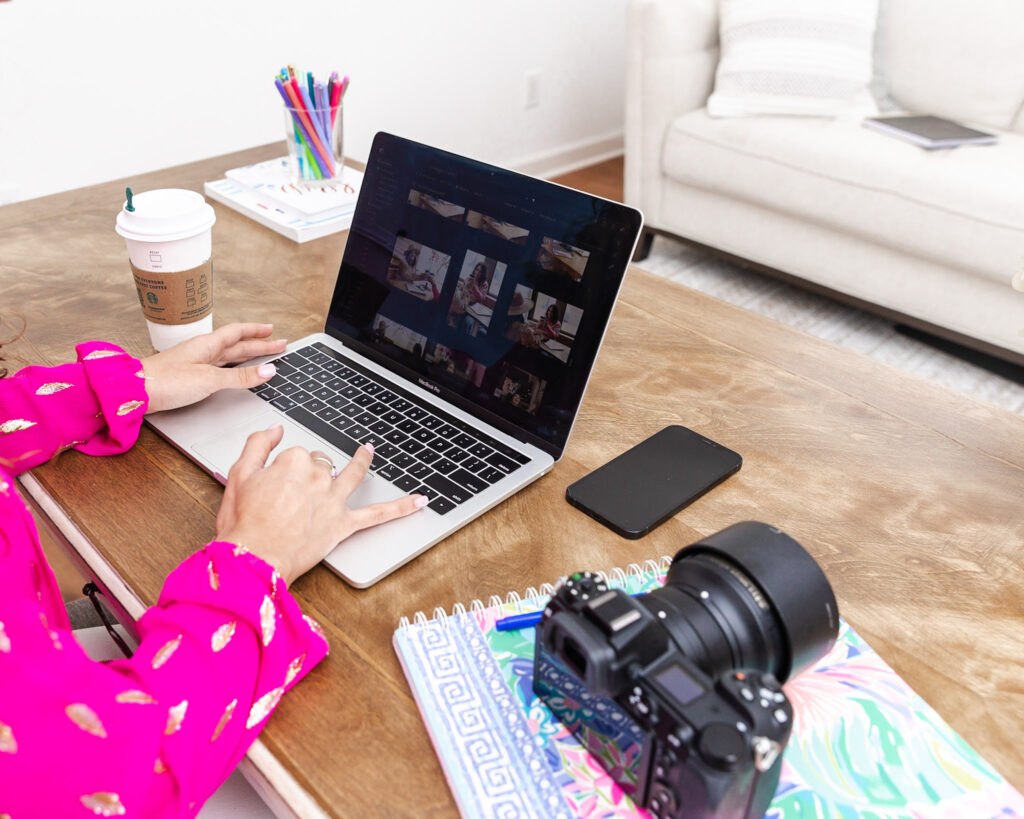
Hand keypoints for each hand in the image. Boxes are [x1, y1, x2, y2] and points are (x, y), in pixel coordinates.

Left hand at [141, 323, 286, 413]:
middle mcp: (203, 351)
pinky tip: (236, 372)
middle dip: (259, 345)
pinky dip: (234, 369)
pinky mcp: (190, 376)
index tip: (272, 330)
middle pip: (237, 345)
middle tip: (278, 345)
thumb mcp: (210, 379)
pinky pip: (220, 368)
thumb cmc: (166, 381)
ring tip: (263, 356)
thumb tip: (268, 371)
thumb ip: (240, 377)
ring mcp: (196, 363)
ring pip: (228, 356)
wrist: (135, 392)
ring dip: (247, 356)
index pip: (238, 333)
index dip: (256, 331)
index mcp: (208, 345)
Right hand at [215, 426, 427, 584]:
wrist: (254, 559)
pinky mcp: (343, 524)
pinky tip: (419, 501)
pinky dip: (401, 507)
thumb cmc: (243, 523)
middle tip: (293, 496)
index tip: (276, 484)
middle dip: (311, 475)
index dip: (286, 470)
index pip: (296, 456)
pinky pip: (378, 514)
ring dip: (363, 461)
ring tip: (368, 451)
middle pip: (321, 466)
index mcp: (294, 461)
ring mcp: (334, 500)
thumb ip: (257, 445)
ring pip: (353, 474)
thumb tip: (274, 428)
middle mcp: (319, 476)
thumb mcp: (238, 476)